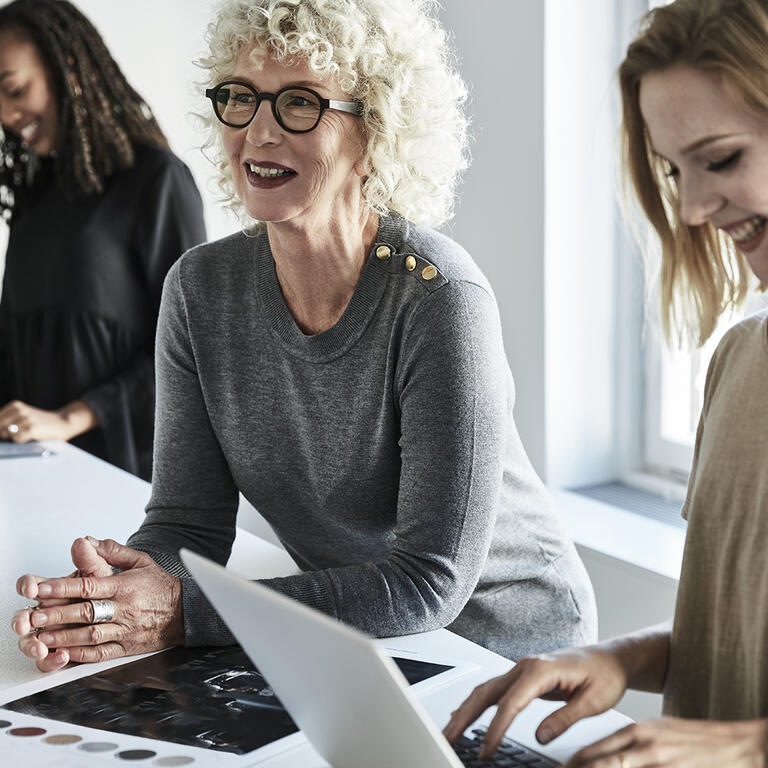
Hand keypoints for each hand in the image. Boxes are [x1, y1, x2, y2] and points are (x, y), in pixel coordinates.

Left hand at [0, 399, 97, 441]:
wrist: (63, 422)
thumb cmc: (42, 423)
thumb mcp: (24, 415)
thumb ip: (9, 421)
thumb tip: (0, 433)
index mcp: (16, 405)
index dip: (0, 428)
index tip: (4, 432)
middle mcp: (19, 410)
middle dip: (3, 434)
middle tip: (14, 436)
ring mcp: (26, 419)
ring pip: (6, 433)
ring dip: (12, 438)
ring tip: (24, 435)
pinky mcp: (32, 428)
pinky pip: (16, 439)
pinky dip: (20, 441)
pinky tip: (28, 438)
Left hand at [13, 537, 183, 671]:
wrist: (185, 613)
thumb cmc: (160, 586)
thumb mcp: (141, 561)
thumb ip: (112, 551)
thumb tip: (86, 542)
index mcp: (125, 586)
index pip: (89, 587)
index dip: (62, 588)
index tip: (40, 589)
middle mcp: (124, 609)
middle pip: (85, 612)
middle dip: (56, 615)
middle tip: (33, 616)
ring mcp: (125, 630)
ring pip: (90, 635)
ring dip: (63, 637)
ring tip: (40, 638)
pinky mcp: (126, 647)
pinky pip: (100, 653)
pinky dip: (79, 655)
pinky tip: (63, 653)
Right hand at [443, 647, 629, 758]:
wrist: (611, 657)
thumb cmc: (605, 675)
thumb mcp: (594, 701)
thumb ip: (565, 718)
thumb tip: (539, 736)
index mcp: (541, 670)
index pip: (510, 703)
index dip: (496, 729)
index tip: (486, 750)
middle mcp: (525, 666)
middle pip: (487, 692)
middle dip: (465, 716)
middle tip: (449, 739)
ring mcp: (521, 669)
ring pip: (485, 689)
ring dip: (465, 710)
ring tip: (450, 732)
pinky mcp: (522, 676)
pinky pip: (494, 689)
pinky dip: (476, 703)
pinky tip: (465, 715)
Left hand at [564, 717, 767, 767]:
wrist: (738, 745)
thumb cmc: (695, 740)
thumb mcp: (658, 733)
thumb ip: (630, 744)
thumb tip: (603, 756)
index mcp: (635, 732)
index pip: (591, 751)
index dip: (571, 767)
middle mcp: (643, 747)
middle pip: (596, 765)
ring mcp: (658, 763)